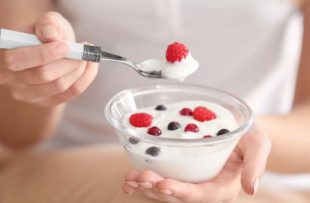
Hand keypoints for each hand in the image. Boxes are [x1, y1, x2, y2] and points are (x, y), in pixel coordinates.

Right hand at [0, 12, 98, 106]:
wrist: (53, 50)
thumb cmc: (47, 35)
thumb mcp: (46, 22)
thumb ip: (47, 24)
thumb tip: (52, 35)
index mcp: (5, 57)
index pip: (18, 60)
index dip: (44, 54)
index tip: (66, 46)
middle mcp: (12, 79)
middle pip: (43, 75)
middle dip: (68, 61)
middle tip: (82, 51)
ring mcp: (29, 94)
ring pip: (59, 86)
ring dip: (78, 69)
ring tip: (86, 56)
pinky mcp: (46, 102)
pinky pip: (70, 93)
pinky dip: (85, 78)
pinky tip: (89, 66)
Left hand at [123, 124, 270, 202]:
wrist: (240, 128)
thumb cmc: (250, 136)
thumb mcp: (258, 144)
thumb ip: (255, 165)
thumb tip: (251, 189)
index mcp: (222, 187)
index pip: (201, 194)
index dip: (181, 192)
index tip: (163, 184)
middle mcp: (204, 187)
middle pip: (178, 194)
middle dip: (157, 188)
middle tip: (139, 178)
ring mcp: (191, 180)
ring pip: (166, 189)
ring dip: (146, 185)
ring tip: (129, 179)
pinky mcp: (182, 170)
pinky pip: (162, 177)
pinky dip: (146, 179)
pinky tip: (130, 177)